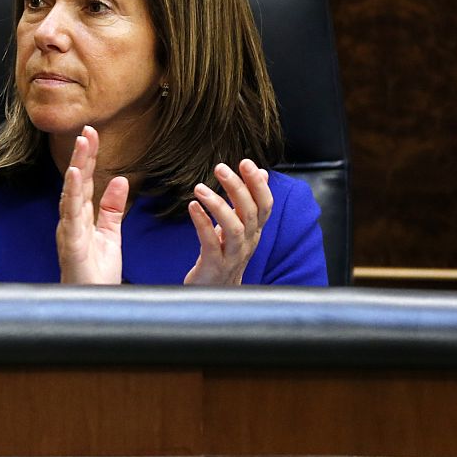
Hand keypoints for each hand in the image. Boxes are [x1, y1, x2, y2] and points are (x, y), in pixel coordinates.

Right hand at [56, 125, 129, 284]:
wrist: (94, 304)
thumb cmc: (96, 274)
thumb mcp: (111, 235)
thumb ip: (113, 208)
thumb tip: (121, 180)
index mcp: (80, 218)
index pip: (84, 182)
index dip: (87, 158)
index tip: (93, 134)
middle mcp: (70, 220)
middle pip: (76, 182)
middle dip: (81, 155)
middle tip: (88, 129)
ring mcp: (68, 231)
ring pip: (71, 193)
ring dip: (76, 167)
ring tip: (82, 144)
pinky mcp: (70, 243)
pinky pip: (70, 215)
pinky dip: (71, 194)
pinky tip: (74, 175)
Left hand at [183, 159, 273, 285]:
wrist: (215, 295)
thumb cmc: (225, 257)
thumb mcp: (239, 228)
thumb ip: (248, 202)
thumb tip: (262, 173)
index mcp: (254, 232)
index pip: (264, 205)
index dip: (258, 184)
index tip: (246, 162)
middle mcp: (247, 243)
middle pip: (249, 213)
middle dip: (237, 188)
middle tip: (221, 168)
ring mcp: (232, 256)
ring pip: (233, 228)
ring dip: (218, 205)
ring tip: (199, 188)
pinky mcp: (214, 266)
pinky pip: (210, 242)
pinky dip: (202, 223)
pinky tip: (192, 207)